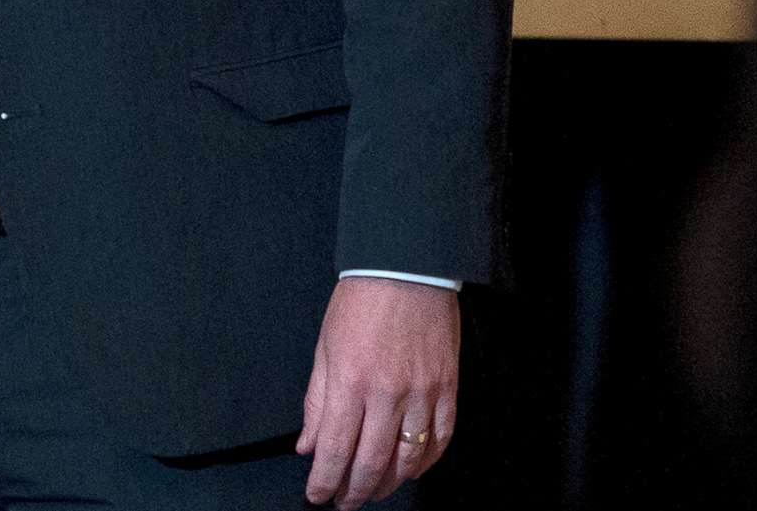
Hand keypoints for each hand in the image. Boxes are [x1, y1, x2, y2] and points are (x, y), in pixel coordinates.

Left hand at [297, 278, 459, 507]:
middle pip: (371, 463)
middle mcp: (386, 394)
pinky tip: (410, 470)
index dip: (324, 481)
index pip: (334, 449)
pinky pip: (440, 440)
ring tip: (373, 490)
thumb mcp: (324, 349)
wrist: (404, 269)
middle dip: (354, 491)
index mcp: (349, 382)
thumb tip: (308, 445)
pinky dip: (425, 463)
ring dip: (388, 483)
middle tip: (344, 502)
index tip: (317, 496)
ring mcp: (422, 394)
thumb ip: (317, 402)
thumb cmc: (360, 303)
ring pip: (408, 459)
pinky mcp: (448, 389)